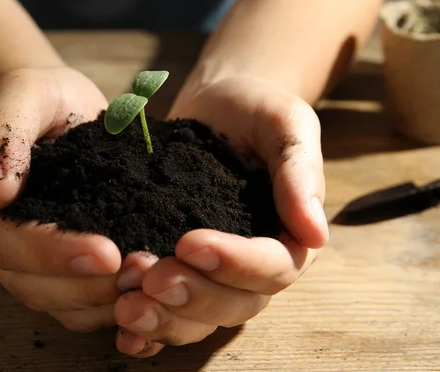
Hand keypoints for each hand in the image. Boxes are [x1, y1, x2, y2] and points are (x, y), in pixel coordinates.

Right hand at [0, 67, 125, 331]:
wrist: (57, 108)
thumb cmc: (39, 96)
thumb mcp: (23, 94)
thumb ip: (2, 135)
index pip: (8, 243)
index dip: (55, 255)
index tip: (107, 254)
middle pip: (30, 284)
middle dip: (86, 287)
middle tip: (142, 273)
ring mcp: (21, 259)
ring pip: (54, 302)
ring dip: (101, 301)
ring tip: (149, 282)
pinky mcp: (53, 266)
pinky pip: (74, 302)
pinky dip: (106, 304)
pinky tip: (143, 290)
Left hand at [113, 74, 328, 356]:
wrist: (217, 106)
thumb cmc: (257, 110)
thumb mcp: (285, 124)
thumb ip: (300, 172)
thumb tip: (317, 233)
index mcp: (289, 236)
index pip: (271, 267)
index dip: (233, 263)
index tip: (191, 243)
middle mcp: (254, 266)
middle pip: (233, 304)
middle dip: (191, 297)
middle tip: (149, 278)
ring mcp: (216, 274)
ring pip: (199, 318)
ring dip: (163, 318)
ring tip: (125, 305)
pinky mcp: (181, 271)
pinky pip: (170, 313)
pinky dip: (148, 332)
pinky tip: (122, 334)